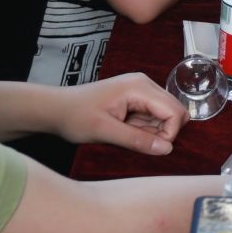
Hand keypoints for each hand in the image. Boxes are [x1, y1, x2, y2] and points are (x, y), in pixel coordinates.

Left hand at [57, 72, 186, 156]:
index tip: (148, 146)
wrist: (57, 109)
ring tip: (125, 133)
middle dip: (162, 132)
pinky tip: (125, 129)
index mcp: (139, 87)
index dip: (168, 134)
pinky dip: (145, 128)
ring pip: (164, 115)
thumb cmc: (76, 116)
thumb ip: (137, 140)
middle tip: (136, 140)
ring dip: (152, 131)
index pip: (174, 111)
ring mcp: (140, 89)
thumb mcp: (105, 131)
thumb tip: (167, 149)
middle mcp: (144, 84)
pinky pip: (153, 116)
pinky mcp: (136, 98)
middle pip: (174, 111)